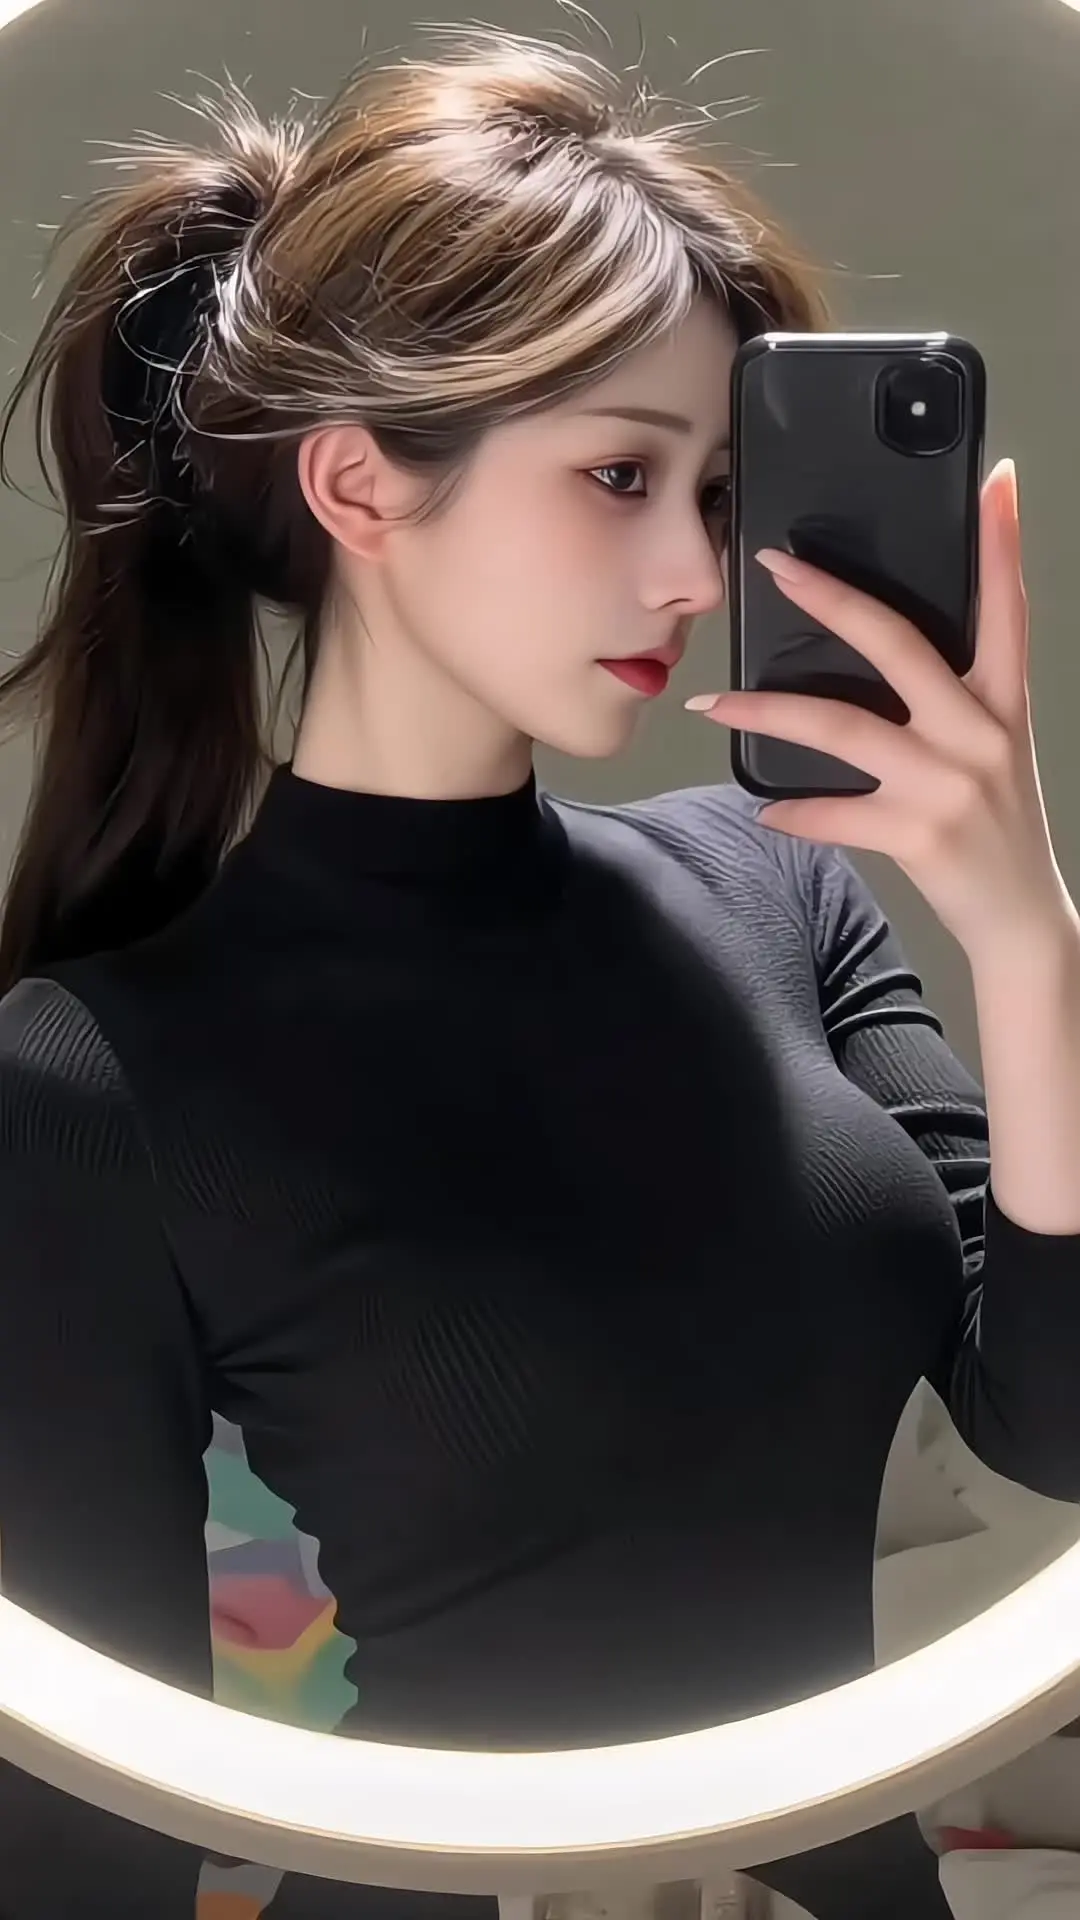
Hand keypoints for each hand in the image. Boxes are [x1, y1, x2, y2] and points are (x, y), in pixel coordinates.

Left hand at [686, 459, 1074, 962]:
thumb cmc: (999, 828)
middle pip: (898, 645)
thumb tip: (886, 654)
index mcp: (1002, 703)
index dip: (1003, 542)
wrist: (1022, 920)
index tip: (996, 478)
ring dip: (766, 714)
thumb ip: (952, 701)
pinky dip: (794, 814)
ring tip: (712, 706)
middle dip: (833, 599)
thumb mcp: (994, 749)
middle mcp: (978, 733)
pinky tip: (765, 810)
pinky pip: (835, 816)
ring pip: (841, 728)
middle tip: (777, 565)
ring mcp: (947, 784)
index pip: (1009, 607)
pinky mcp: (917, 835)